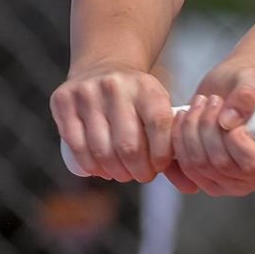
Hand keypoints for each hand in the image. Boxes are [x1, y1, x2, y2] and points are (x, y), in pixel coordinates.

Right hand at [51, 61, 175, 182]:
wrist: (104, 65)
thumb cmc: (137, 99)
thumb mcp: (158, 108)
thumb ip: (174, 146)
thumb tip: (191, 188)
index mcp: (146, 86)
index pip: (159, 127)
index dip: (160, 157)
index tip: (158, 167)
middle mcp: (116, 86)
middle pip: (128, 145)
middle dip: (137, 171)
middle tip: (139, 175)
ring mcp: (87, 92)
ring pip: (101, 150)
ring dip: (113, 172)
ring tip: (120, 173)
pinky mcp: (63, 100)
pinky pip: (76, 145)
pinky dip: (89, 166)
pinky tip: (99, 169)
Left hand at [173, 64, 254, 196]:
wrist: (232, 91)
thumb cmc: (247, 85)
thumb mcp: (251, 79)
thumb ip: (246, 95)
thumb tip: (228, 120)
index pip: (252, 163)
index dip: (232, 137)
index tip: (223, 106)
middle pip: (222, 165)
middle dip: (206, 127)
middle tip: (208, 100)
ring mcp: (233, 185)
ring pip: (200, 167)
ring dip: (189, 132)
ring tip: (196, 106)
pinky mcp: (210, 183)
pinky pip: (187, 171)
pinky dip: (178, 144)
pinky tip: (181, 120)